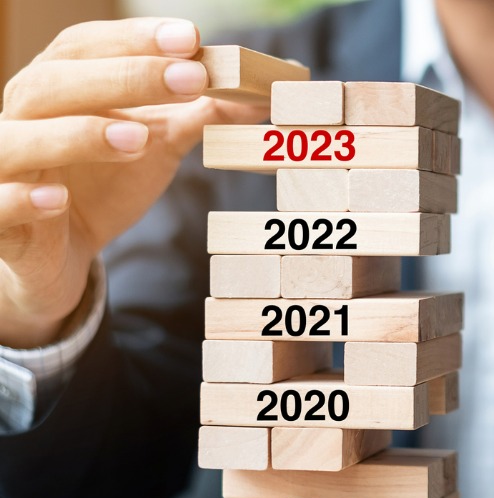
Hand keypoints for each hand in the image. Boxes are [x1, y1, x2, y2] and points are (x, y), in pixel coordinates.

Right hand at [0, 18, 267, 347]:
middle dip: (124, 78)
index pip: (85, 48)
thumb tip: (258, 96)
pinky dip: (23, 199)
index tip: (190, 38)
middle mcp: (22, 118)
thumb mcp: (156, 145)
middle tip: (189, 78)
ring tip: (137, 138)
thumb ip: (197, 115)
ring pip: (19, 139)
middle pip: (56, 84)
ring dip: (78, 135)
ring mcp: (4, 167)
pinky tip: (57, 198)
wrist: (64, 252)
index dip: (134, 40)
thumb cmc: (103, 185)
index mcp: (58, 88)